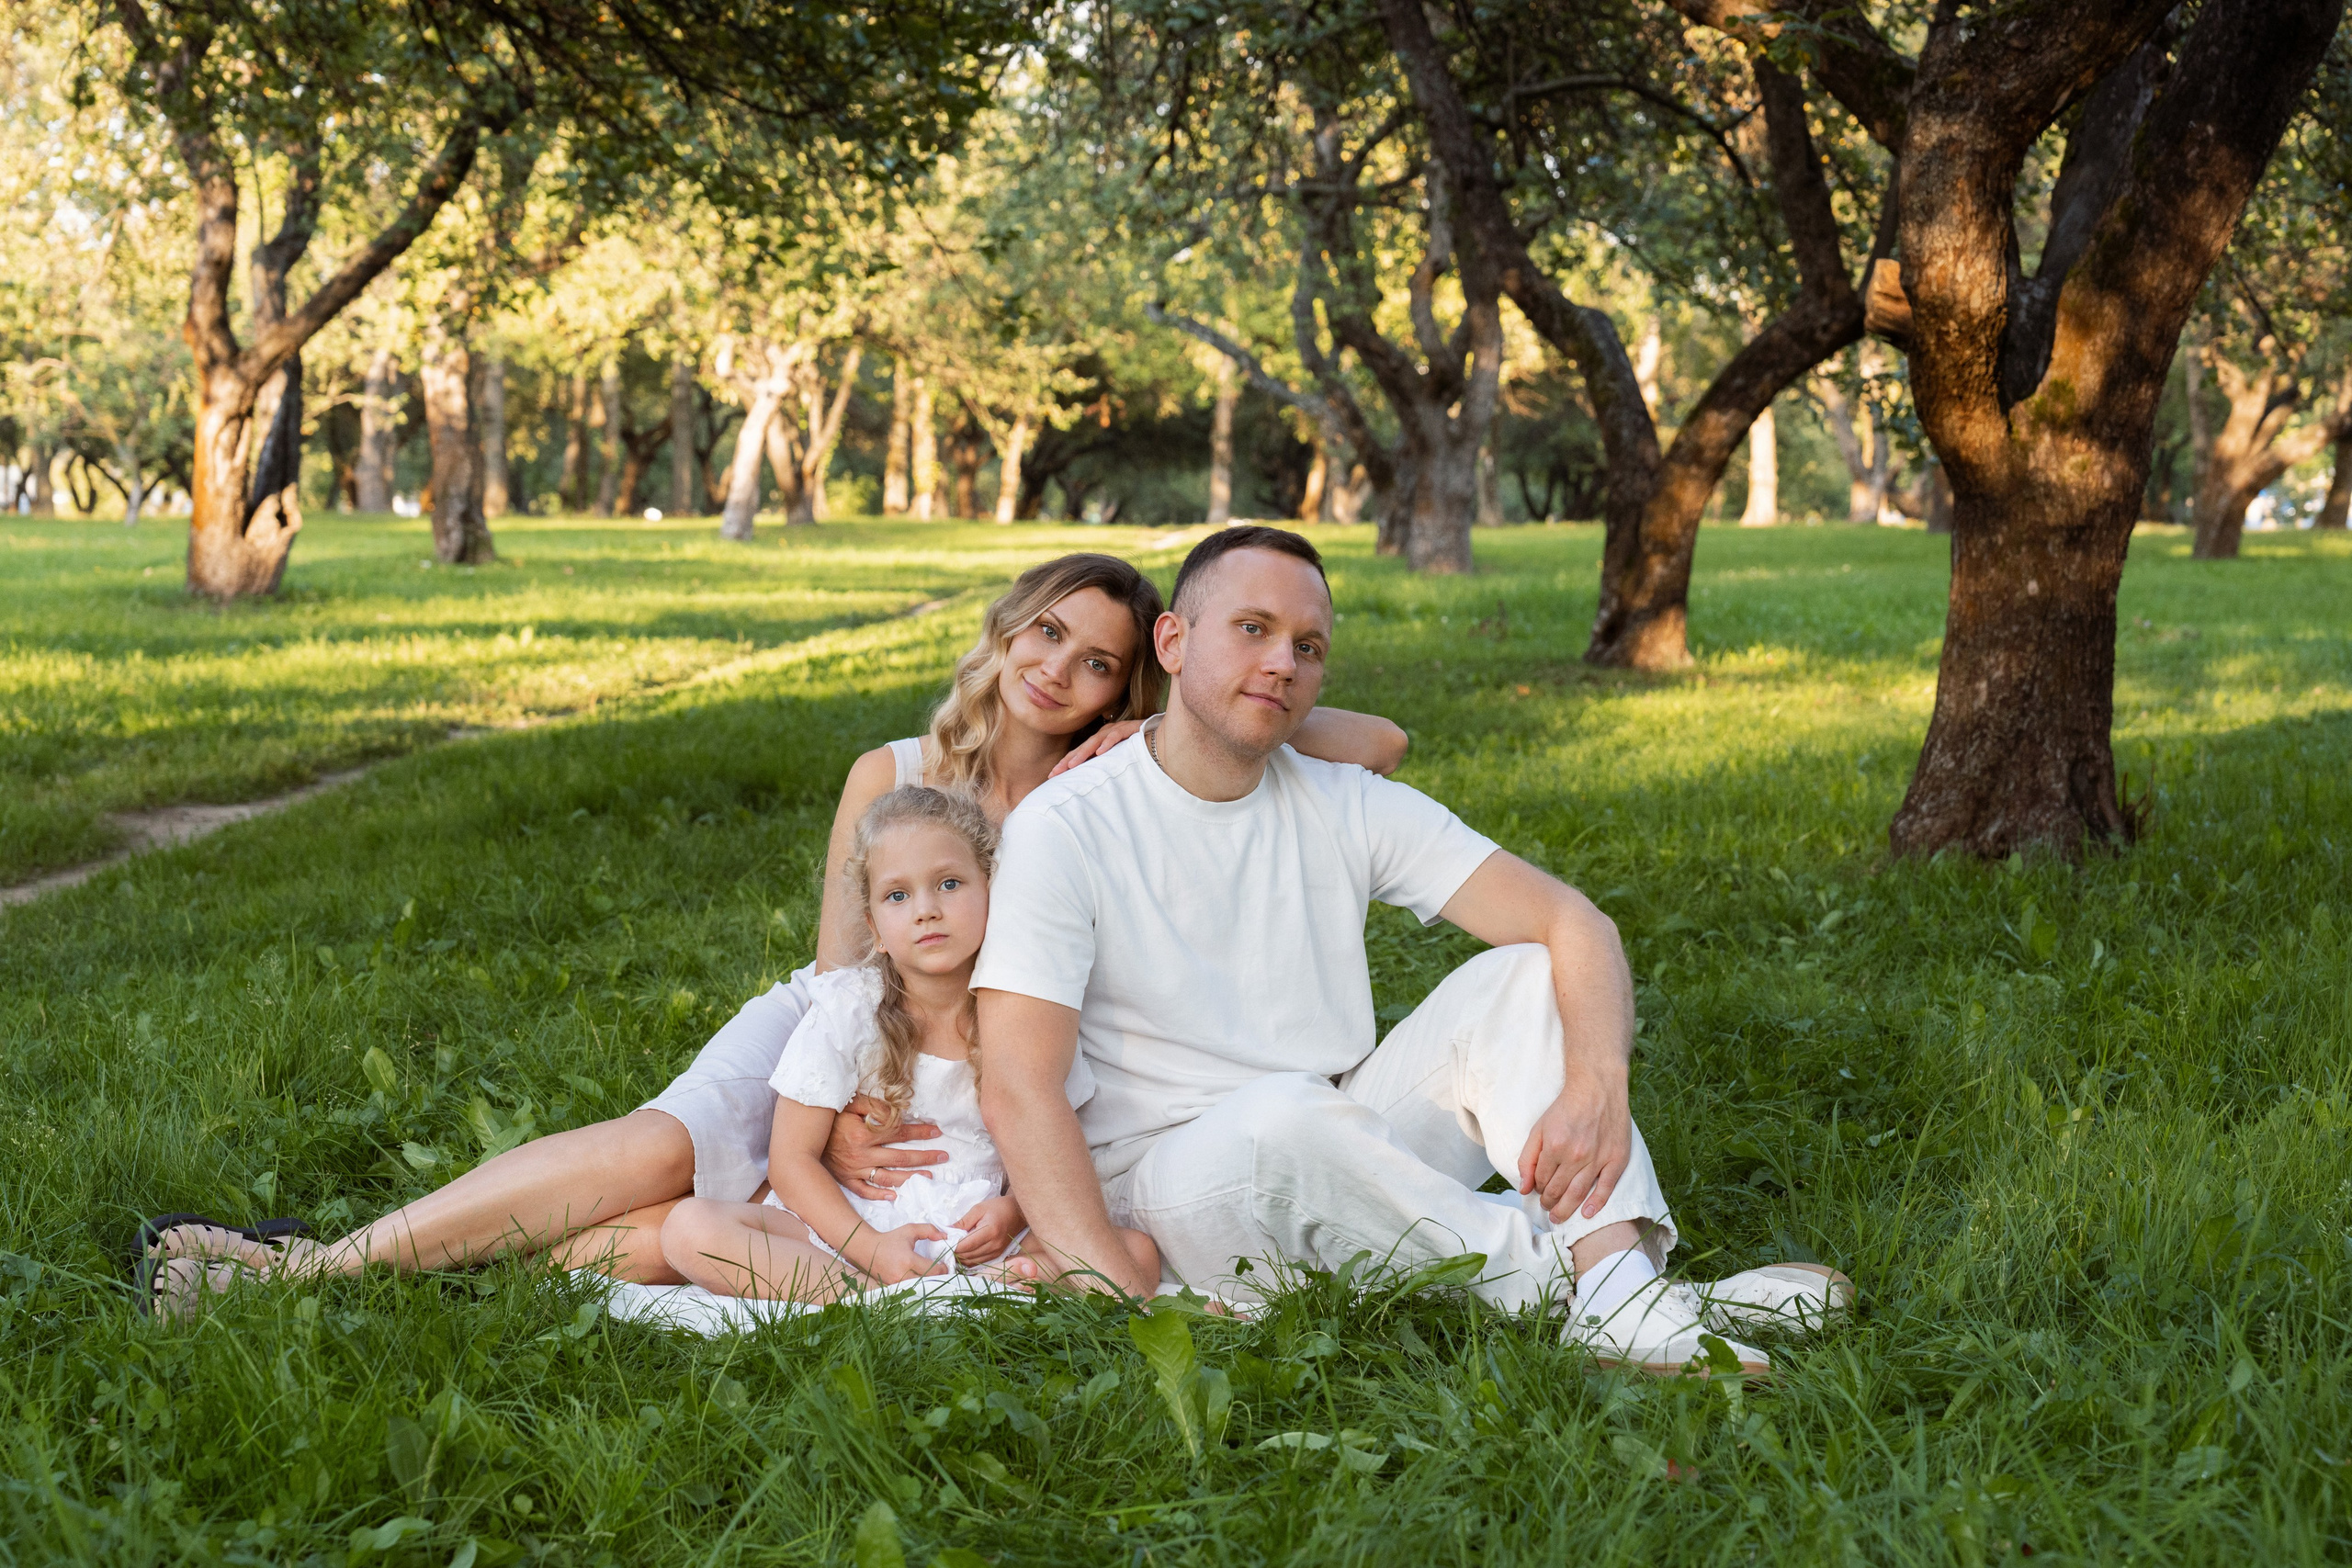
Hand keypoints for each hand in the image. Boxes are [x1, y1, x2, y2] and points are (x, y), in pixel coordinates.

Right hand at [824, 1096, 948, 1200]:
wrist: (802, 1135)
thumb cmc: (830, 1115)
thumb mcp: (852, 1102)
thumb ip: (876, 1106)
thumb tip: (898, 1113)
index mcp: (864, 1134)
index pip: (900, 1133)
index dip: (920, 1132)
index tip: (937, 1132)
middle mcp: (861, 1154)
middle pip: (900, 1157)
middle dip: (924, 1157)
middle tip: (943, 1157)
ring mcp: (853, 1169)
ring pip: (887, 1177)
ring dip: (910, 1178)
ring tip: (929, 1177)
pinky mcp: (845, 1179)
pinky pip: (864, 1191)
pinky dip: (878, 1195)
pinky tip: (894, 1196)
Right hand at [856, 1224, 949, 1284]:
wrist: (867, 1249)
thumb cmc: (890, 1239)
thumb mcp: (910, 1230)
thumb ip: (929, 1230)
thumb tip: (944, 1237)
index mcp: (908, 1260)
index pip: (932, 1270)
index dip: (942, 1269)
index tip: (945, 1265)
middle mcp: (902, 1274)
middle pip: (927, 1282)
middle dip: (938, 1278)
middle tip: (942, 1273)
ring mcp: (896, 1283)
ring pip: (919, 1289)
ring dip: (928, 1284)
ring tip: (933, 1277)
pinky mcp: (892, 1288)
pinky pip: (909, 1290)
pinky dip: (917, 1287)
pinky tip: (921, 1281)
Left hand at [950, 1196, 1024, 1262]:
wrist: (1018, 1213)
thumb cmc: (998, 1207)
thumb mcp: (979, 1209)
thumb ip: (962, 1222)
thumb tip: (946, 1232)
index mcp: (989, 1231)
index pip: (965, 1245)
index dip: (951, 1245)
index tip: (942, 1241)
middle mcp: (994, 1245)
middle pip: (967, 1255)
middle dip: (954, 1252)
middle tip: (944, 1245)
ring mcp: (996, 1252)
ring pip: (971, 1261)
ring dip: (960, 1257)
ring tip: (952, 1248)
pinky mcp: (997, 1255)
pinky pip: (978, 1262)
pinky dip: (968, 1259)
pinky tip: (963, 1251)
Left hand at [1048, 720, 1142, 777]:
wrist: (1161, 736)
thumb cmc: (1139, 748)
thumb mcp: (1118, 758)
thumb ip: (1105, 766)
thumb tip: (1091, 785)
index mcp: (1100, 741)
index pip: (1079, 752)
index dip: (1065, 763)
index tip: (1051, 777)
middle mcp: (1105, 733)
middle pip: (1082, 747)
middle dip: (1067, 760)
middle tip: (1055, 773)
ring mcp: (1117, 730)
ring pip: (1096, 741)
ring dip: (1083, 753)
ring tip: (1072, 764)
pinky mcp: (1130, 728)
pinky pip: (1116, 735)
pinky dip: (1108, 743)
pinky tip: (1100, 752)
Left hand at [1516, 1064, 1632, 1224]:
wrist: (1597, 1088)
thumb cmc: (1565, 1109)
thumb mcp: (1539, 1129)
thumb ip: (1528, 1158)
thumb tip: (1524, 1188)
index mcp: (1554, 1147)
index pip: (1540, 1179)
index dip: (1537, 1187)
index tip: (1538, 1190)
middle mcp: (1576, 1155)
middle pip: (1558, 1190)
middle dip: (1549, 1202)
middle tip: (1547, 1207)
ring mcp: (1598, 1158)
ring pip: (1578, 1194)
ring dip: (1566, 1209)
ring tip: (1558, 1216)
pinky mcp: (1616, 1159)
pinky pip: (1606, 1187)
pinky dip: (1596, 1204)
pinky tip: (1586, 1213)